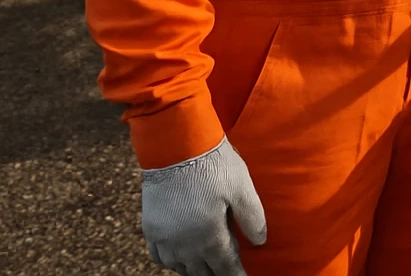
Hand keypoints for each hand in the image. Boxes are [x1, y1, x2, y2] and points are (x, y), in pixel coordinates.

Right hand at [141, 137, 265, 275]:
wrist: (175, 147)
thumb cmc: (213, 164)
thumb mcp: (241, 187)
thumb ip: (252, 217)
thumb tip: (260, 241)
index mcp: (209, 236)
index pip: (225, 267)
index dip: (235, 275)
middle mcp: (184, 244)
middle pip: (201, 271)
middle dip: (216, 274)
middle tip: (227, 272)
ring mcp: (164, 238)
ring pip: (180, 267)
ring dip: (194, 270)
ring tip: (207, 267)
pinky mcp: (150, 228)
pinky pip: (159, 257)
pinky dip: (171, 262)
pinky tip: (180, 258)